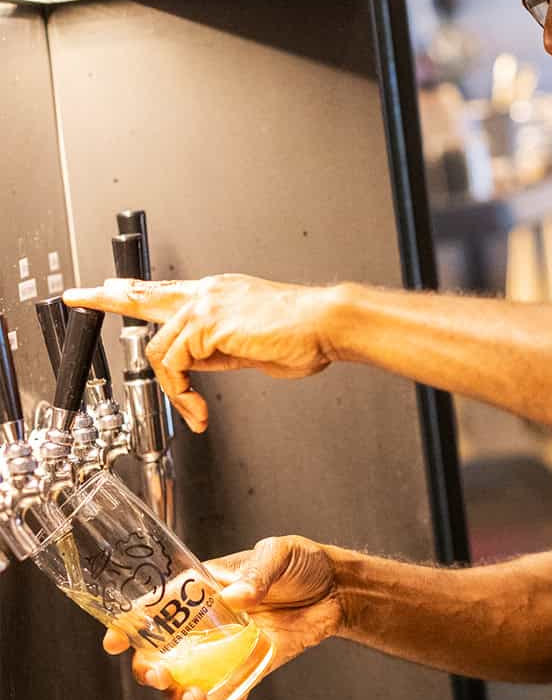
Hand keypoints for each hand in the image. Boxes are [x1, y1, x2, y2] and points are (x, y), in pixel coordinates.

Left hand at [64, 275, 337, 430]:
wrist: (326, 324)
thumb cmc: (303, 336)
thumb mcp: (252, 347)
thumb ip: (220, 350)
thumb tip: (199, 362)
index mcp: (221, 295)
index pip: (168, 292)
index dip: (137, 292)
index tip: (114, 288)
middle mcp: (210, 292)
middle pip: (145, 295)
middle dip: (107, 298)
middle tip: (77, 296)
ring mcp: (206, 304)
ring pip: (159, 349)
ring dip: (173, 389)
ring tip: (194, 410)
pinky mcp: (207, 323)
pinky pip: (174, 364)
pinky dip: (182, 393)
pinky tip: (198, 407)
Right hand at [104, 535, 343, 699]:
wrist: (337, 588)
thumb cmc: (302, 562)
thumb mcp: (279, 553)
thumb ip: (258, 573)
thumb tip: (236, 598)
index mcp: (204, 589)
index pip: (157, 606)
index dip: (130, 623)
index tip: (114, 641)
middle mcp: (207, 623)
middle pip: (162, 652)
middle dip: (149, 669)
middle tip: (159, 675)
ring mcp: (225, 649)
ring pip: (187, 680)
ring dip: (181, 695)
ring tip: (194, 699)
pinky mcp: (249, 668)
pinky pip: (227, 695)